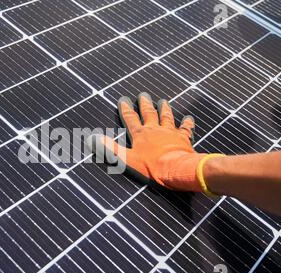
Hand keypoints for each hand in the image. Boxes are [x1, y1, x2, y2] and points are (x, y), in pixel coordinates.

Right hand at [88, 93, 206, 191]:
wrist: (176, 169)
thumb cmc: (151, 166)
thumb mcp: (126, 159)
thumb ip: (110, 148)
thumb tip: (93, 138)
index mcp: (140, 134)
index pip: (131, 119)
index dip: (126, 109)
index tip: (123, 100)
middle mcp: (155, 129)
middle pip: (149, 114)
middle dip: (145, 104)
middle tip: (143, 95)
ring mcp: (170, 132)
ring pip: (166, 117)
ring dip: (164, 109)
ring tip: (163, 101)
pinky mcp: (183, 138)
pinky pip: (185, 128)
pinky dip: (186, 123)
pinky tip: (188, 117)